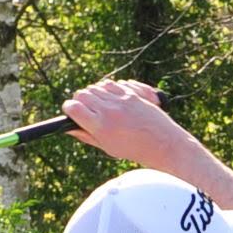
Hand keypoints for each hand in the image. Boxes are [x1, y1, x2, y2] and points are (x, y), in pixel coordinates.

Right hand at [62, 78, 194, 169]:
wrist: (163, 144)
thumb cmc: (135, 149)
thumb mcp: (108, 147)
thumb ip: (87, 136)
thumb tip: (69, 129)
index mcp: (100, 126)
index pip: (73, 107)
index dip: (69, 108)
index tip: (72, 111)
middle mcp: (109, 110)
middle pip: (82, 93)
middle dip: (80, 100)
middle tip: (86, 108)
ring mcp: (122, 100)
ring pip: (97, 86)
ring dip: (95, 93)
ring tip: (101, 104)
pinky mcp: (133, 93)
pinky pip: (113, 83)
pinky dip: (110, 88)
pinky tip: (113, 97)